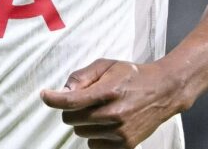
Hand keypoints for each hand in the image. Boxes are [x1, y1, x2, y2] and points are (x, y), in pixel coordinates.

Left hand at [40, 59, 186, 147]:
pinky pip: (93, 146)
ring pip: (81, 133)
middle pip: (71, 119)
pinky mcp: (125, 145)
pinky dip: (95, 136)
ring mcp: (120, 132)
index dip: (53, 99)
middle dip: (71, 109)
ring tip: (100, 110)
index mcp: (108, 92)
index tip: (45, 95)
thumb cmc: (132, 75)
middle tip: (84, 101)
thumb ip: (82, 76)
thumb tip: (62, 91)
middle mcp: (114, 114)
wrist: (163, 91)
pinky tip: (106, 123)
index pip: (71, 101)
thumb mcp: (106, 65)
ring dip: (84, 122)